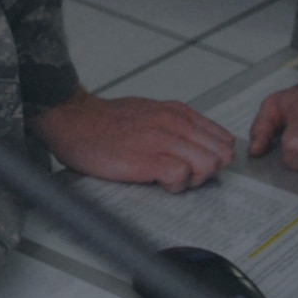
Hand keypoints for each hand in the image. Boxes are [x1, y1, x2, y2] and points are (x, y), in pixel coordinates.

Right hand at [29, 87, 234, 190]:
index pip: (223, 138)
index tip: (201, 165)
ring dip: (194, 178)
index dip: (216, 157)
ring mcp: (161, 141)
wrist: (74, 120)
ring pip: (208, 164)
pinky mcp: (146, 160)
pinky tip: (158, 182)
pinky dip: (175, 185)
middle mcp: (174, 123)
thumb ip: (177, 124)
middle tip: (187, 175)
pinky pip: (181, 176)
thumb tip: (201, 143)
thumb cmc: (107, 122)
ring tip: (172, 178)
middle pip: (221, 154)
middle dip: (209, 170)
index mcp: (178, 112)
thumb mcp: (151, 111)